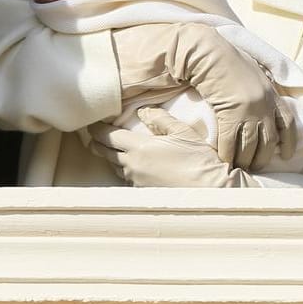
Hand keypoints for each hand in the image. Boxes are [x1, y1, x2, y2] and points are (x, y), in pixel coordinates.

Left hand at [88, 111, 255, 186]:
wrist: (210, 190)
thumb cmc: (199, 160)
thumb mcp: (183, 131)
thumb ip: (160, 119)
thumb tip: (143, 111)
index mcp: (139, 148)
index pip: (108, 136)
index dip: (97, 129)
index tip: (92, 123)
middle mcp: (132, 166)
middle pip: (104, 152)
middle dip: (97, 142)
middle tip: (94, 135)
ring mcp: (136, 181)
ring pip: (114, 166)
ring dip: (111, 156)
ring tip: (111, 149)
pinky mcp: (142, 193)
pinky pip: (126, 178)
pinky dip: (124, 169)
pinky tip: (131, 165)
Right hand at [112, 23, 287, 168]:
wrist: (210, 54)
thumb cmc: (228, 61)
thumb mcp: (254, 73)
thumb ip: (261, 89)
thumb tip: (263, 103)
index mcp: (272, 94)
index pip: (288, 122)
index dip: (289, 141)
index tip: (287, 155)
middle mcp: (264, 104)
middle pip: (268, 139)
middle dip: (262, 157)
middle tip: (255, 167)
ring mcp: (248, 110)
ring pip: (250, 145)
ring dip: (245, 160)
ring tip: (240, 168)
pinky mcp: (230, 114)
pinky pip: (230, 142)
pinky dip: (227, 153)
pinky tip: (224, 160)